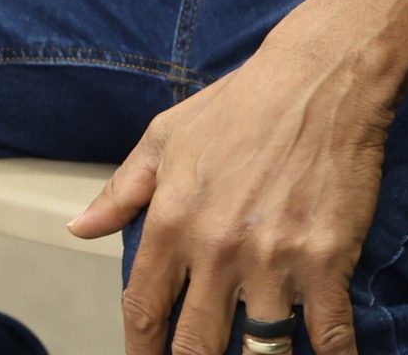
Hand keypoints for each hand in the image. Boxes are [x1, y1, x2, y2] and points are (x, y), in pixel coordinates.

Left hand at [72, 17, 394, 354]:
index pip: (144, 308)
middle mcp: (217, 248)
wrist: (320, 79)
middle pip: (195, 345)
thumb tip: (78, 228)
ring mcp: (274, 259)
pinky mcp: (327, 260)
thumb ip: (121, 191)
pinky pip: (329, 334)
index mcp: (172, 220)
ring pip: (260, 350)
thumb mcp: (166, 136)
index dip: (141, 350)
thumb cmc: (241, 104)